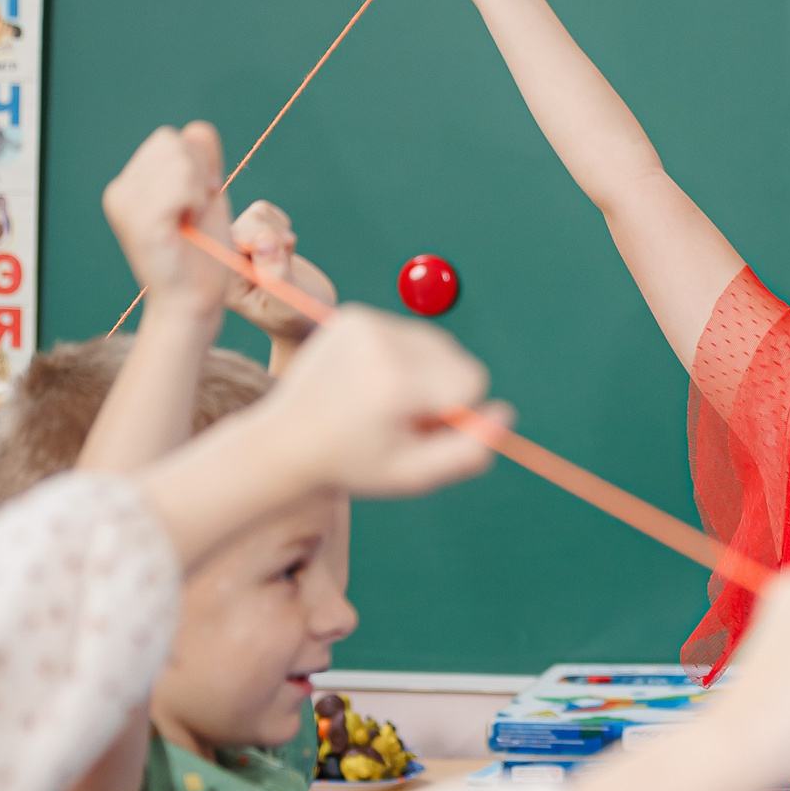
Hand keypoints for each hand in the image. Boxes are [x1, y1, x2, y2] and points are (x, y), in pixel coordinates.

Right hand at [100, 123, 233, 319]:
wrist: (195, 302)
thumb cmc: (202, 255)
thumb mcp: (204, 198)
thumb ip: (201, 161)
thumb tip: (197, 129)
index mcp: (129, 185)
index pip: (171, 138)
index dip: (197, 165)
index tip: (199, 203)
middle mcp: (119, 192)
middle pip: (172, 142)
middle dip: (198, 174)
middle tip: (196, 214)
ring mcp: (125, 205)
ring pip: (178, 158)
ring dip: (199, 189)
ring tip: (190, 221)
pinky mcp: (141, 221)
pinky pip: (181, 184)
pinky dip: (196, 201)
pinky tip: (188, 224)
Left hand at [230, 200, 337, 344]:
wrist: (305, 318)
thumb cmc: (294, 318)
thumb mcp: (286, 303)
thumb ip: (275, 274)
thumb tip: (267, 240)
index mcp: (224, 279)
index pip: (233, 240)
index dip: (258, 238)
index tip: (283, 252)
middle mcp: (226, 260)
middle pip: (245, 224)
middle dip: (273, 236)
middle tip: (286, 256)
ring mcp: (237, 247)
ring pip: (256, 214)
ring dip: (279, 231)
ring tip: (285, 257)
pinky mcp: (251, 236)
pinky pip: (265, 212)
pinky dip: (281, 224)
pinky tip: (284, 248)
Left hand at [255, 305, 510, 499]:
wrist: (285, 442)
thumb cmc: (353, 464)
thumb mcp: (415, 475)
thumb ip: (469, 451)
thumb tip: (504, 414)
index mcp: (395, 382)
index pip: (472, 380)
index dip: (455, 413)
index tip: (420, 431)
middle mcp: (380, 343)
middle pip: (458, 357)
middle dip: (443, 390)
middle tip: (401, 419)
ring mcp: (364, 323)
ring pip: (437, 343)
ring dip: (425, 372)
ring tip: (386, 401)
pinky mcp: (354, 314)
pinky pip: (409, 333)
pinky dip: (402, 357)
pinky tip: (372, 381)